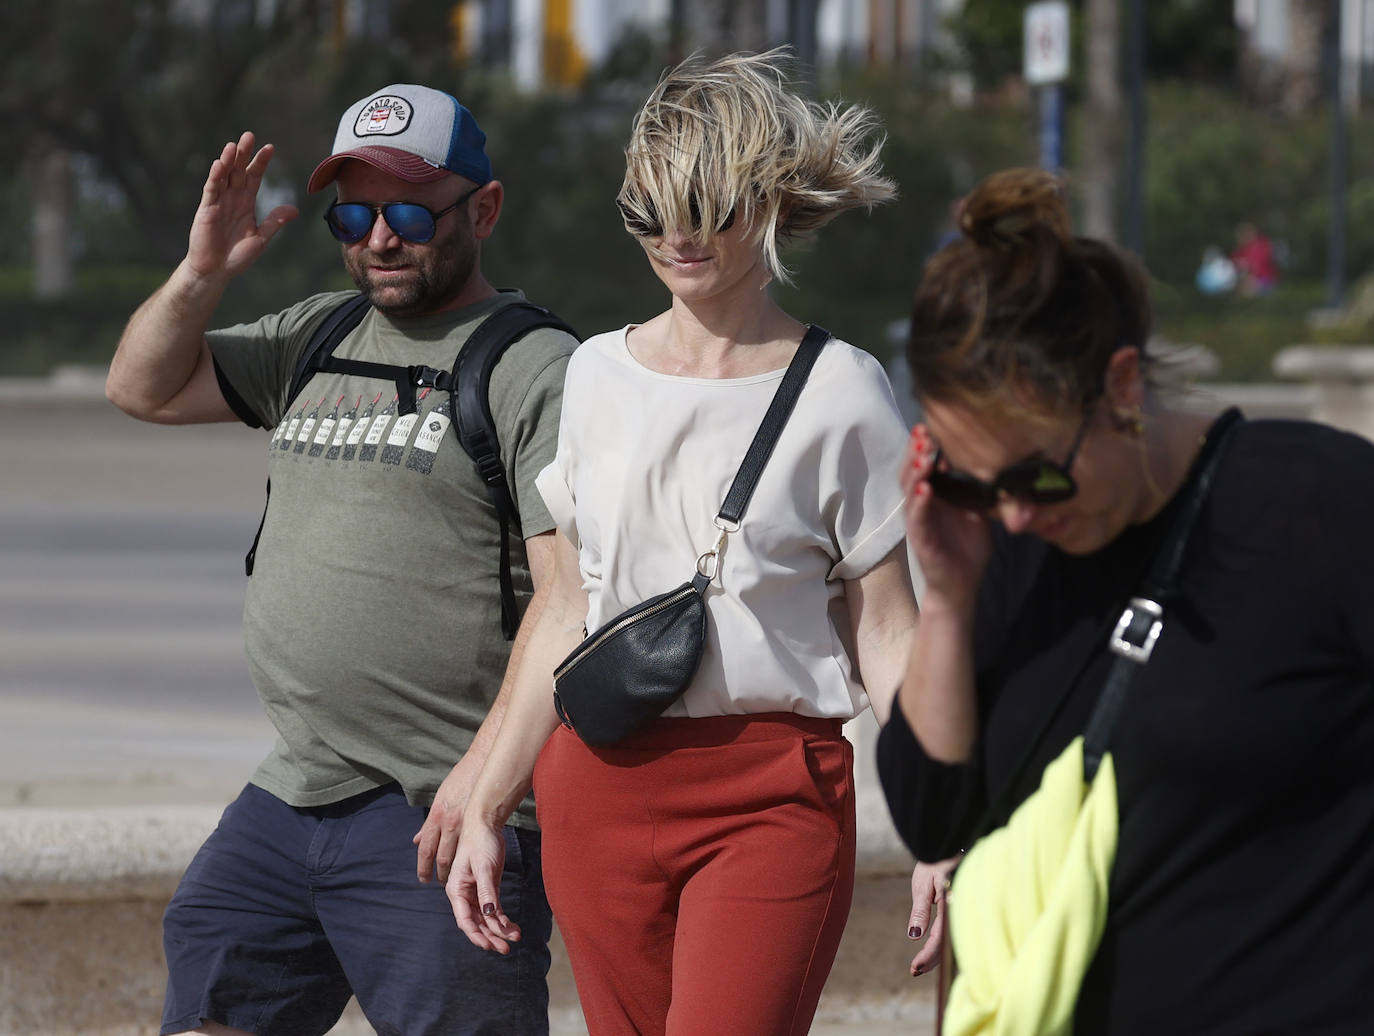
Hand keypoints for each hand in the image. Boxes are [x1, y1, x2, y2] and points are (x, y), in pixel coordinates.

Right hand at [186, 131, 297, 281]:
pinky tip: (220, 165)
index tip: (270, 147)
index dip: (260, 162)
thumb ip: (274, 222)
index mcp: (246, 203)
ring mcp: (218, 202)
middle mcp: (232, 198)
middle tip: (249, 135)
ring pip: (224, 176)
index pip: (254, 177)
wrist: (217, 271)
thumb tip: (294, 209)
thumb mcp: (260, 239)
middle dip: (244, 154)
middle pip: (239, 171)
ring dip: (228, 161)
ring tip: (234, 145)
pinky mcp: (207, 210)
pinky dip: (215, 178)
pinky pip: (211, 190)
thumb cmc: (237, 256)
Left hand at [414, 753, 482, 883]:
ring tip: (454, 879)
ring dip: (454, 870)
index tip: (424, 878)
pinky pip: (472, 848)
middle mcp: (448, 822)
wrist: (483, 765)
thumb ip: (429, 823)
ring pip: (457, 856)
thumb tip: (417, 839)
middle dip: (438, 873)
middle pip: (441, 857)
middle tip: (439, 882)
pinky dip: (468, 860)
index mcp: (436, 815)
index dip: (423, 867)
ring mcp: (466, 825)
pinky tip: (468, 867)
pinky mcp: (482, 824)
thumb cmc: (461, 780)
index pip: (425, 848)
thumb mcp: (440, 799)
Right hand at [446, 820, 521, 953]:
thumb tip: (489, 914)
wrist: (486, 823)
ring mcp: (477, 893)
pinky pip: (495, 909)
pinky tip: (514, 928)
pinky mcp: (488, 888)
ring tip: (515, 938)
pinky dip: (503, 919)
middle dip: (490, 937)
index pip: (465, 919)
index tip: (490, 946)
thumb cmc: (480, 841)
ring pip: (487, 918)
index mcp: (456, 889)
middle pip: (477, 923)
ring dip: (499, 930)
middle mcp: (464, 894)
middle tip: (506, 949)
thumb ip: (486, 891)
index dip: (476, 935)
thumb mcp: (484, 866)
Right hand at [902, 424, 991, 606]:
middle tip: (922, 431)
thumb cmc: (967, 548)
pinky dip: (919, 502)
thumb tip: (998, 465)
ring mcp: (918, 521)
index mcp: (934, 496)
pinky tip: (925, 488)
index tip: (929, 425)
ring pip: (910, 490)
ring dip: (915, 471)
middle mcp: (921, 504)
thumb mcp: (978, 512)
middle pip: (911, 471)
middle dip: (914, 451)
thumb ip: (980, 490)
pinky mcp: (920, 539)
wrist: (961, 584)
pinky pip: (917, 517)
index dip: (924, 445)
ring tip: (922, 455)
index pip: (924, 464)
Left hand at [906, 855, 958, 976]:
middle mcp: (961, 911)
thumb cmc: (937, 859)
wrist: (952, 841)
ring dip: (938, 954)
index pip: (940, 939)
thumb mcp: (925, 883)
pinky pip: (954, 930)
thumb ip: (921, 911)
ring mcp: (963, 910)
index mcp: (952, 906)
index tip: (914, 969)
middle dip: (932, 960)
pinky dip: (943, 941)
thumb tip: (914, 936)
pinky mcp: (962, 907)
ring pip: (952, 939)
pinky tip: (933, 946)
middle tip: (914, 970)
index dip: (928, 956)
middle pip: (948, 944)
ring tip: (920, 964)